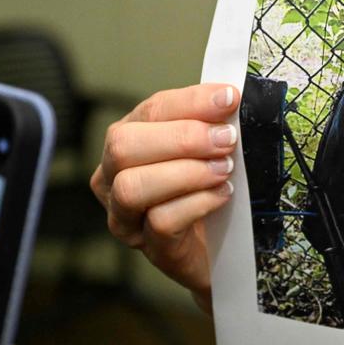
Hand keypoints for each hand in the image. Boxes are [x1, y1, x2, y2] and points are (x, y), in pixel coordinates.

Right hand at [90, 83, 238, 313]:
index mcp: (130, 139)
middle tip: (226, 140)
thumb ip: (211, 122)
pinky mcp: (149, 248)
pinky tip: (222, 196)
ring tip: (223, 169)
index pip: (150, 110)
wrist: (222, 247)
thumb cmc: (210, 187)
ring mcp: (126, 216)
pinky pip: (160, 222)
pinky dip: (196, 204)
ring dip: (186, 173)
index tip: (229, 99)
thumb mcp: (209, 148)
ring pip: (132, 186)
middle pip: (123, 146)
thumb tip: (228, 96)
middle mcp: (113, 177)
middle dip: (181, 138)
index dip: (191, 102)